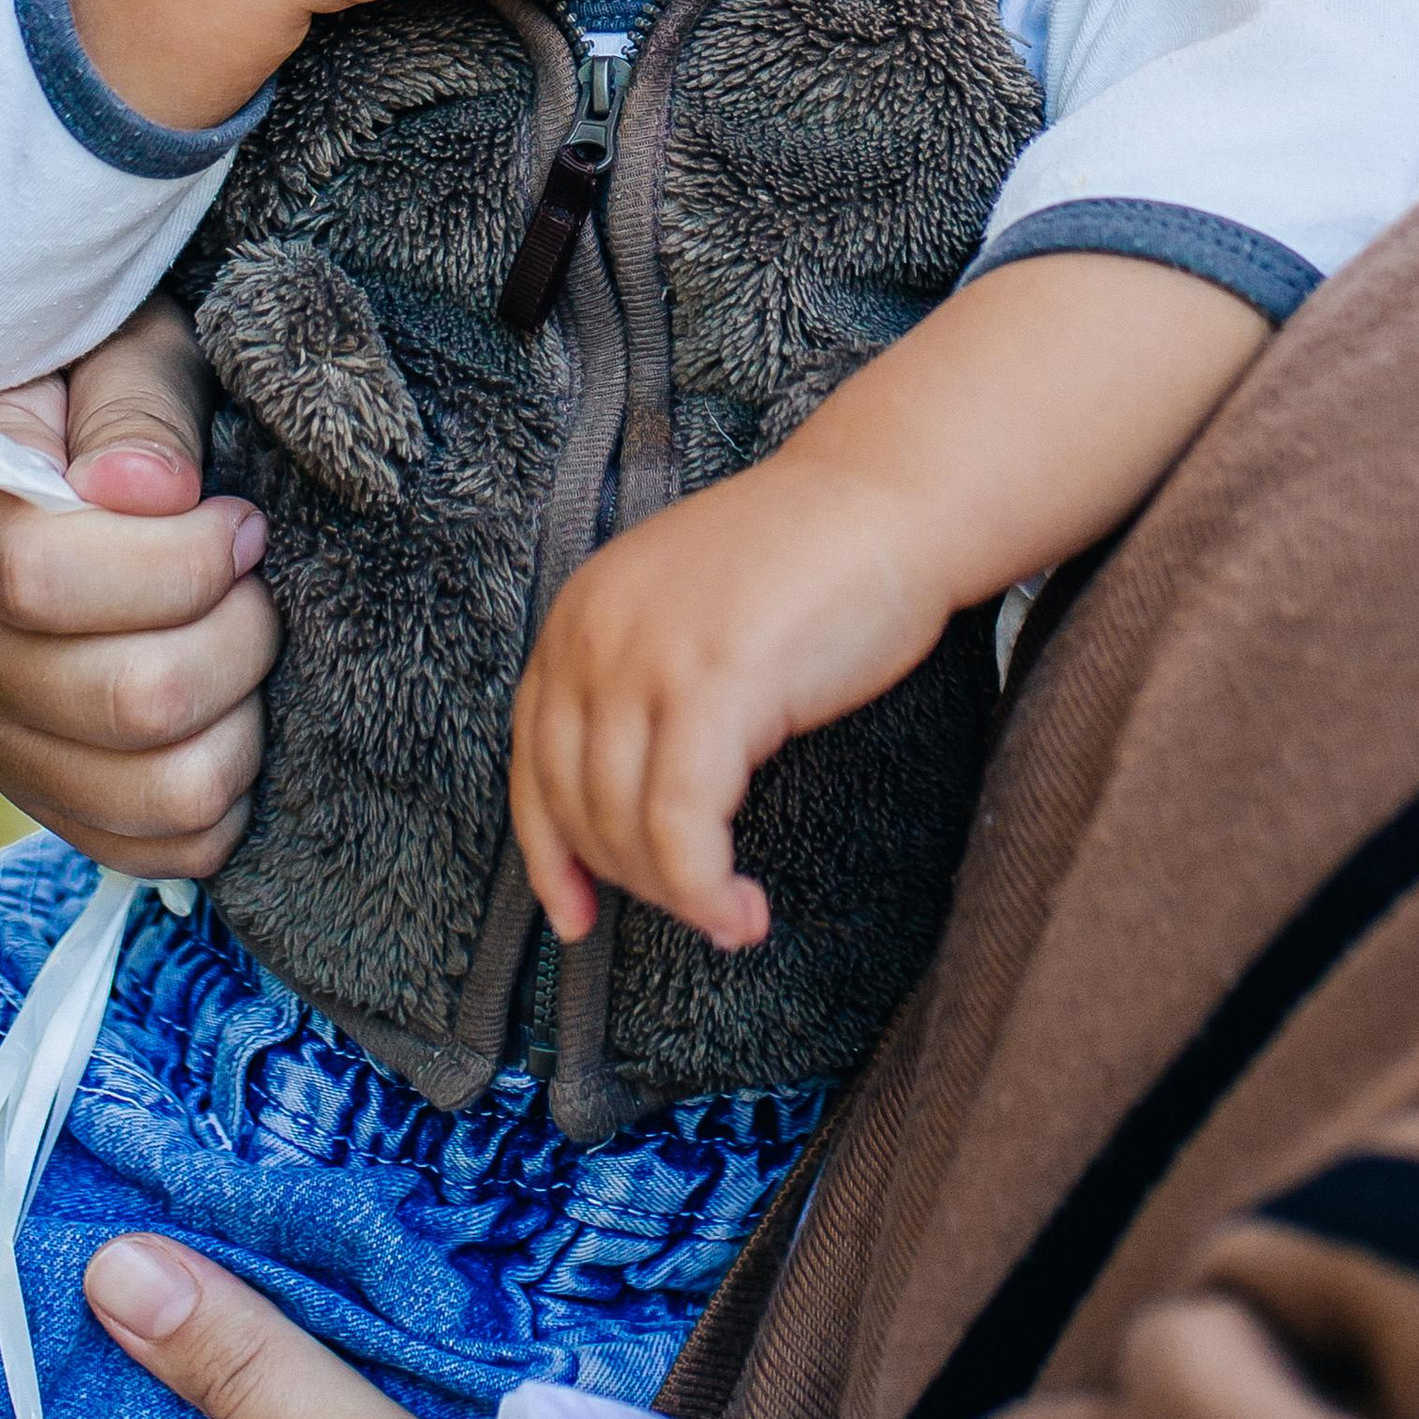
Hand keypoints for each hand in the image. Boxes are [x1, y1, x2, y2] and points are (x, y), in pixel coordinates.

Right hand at [0, 298, 279, 876]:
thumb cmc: (100, 376)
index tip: (236, 518)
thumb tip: (150, 492)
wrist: (59, 428)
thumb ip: (136, 408)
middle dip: (235, 635)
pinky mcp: (38, 780)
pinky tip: (232, 720)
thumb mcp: (124, 346)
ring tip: (244, 641)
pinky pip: (143, 847)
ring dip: (239, 721)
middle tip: (255, 573)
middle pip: (119, 699)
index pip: (43, 581)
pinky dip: (217, 803)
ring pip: (145, 789)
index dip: (174, 561)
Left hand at [511, 255, 1276, 950]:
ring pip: (624, 824)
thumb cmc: (806, 566)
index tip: (576, 916)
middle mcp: (593, 631)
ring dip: (676, 895)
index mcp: (577, 614)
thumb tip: (626, 807)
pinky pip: (682, 822)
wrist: (886, 500)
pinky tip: (743, 908)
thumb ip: (641, 690)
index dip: (549, 853)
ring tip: (731, 918)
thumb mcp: (685, 619)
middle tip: (697, 909)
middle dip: (631, 880)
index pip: (532, 761)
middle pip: (575, 803)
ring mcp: (648, 653)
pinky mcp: (714, 680)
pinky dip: (704, 885)